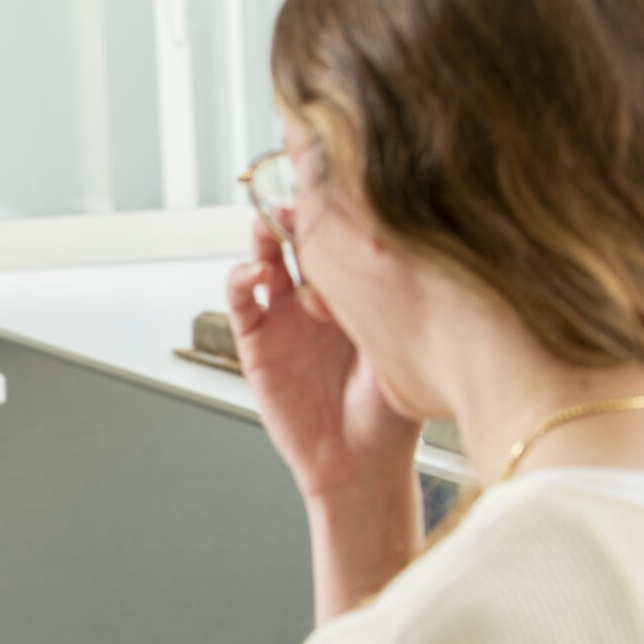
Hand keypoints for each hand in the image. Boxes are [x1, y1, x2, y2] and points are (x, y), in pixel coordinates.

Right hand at [227, 219, 418, 503]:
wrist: (362, 466)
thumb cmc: (393, 412)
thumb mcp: (402, 343)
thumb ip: (386, 297)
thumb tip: (381, 243)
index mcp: (359, 292)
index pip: (342, 236)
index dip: (335, 206)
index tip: (336, 177)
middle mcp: (318, 298)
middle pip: (300, 236)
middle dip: (297, 210)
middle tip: (301, 196)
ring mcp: (284, 317)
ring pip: (266, 257)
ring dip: (265, 235)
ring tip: (273, 228)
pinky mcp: (257, 342)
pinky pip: (241, 301)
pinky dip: (240, 279)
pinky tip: (255, 273)